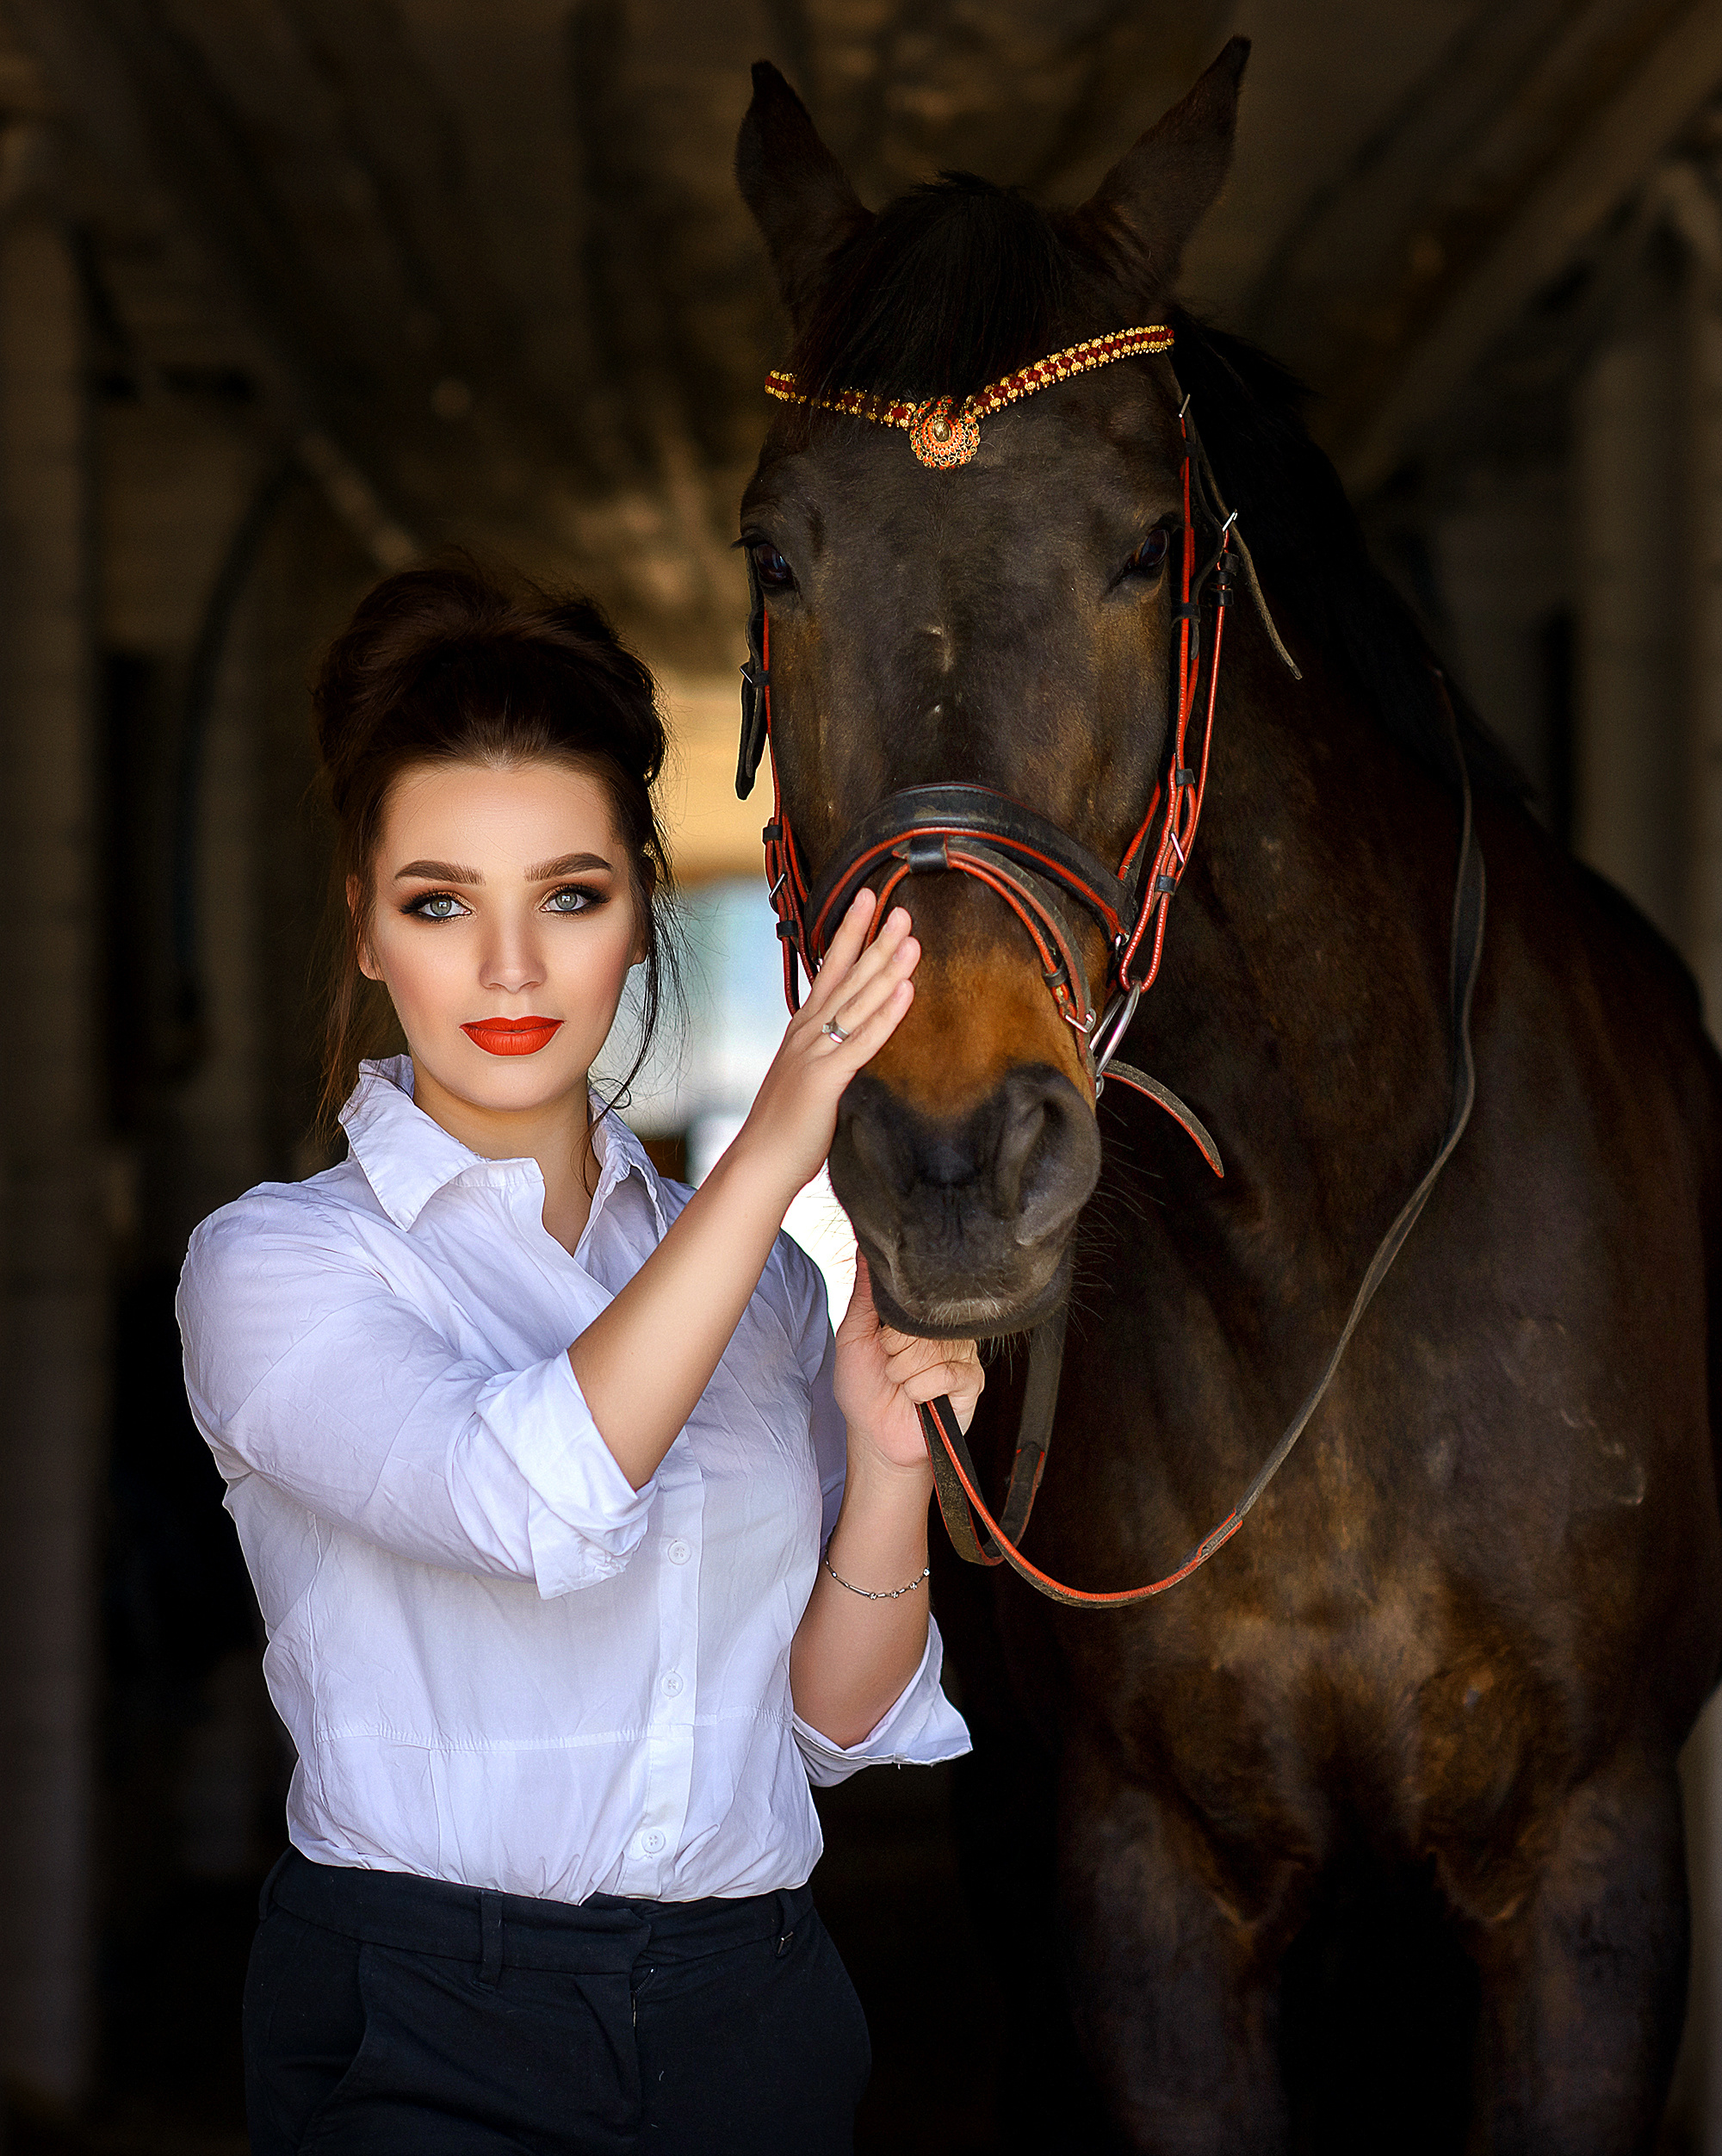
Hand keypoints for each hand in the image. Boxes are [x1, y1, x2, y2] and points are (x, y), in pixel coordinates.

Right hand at [731, 889, 919, 1202]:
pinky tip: (907, 990)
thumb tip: (849, 1044)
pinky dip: (886, 1014)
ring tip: (910, 936)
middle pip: (846, 977)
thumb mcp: (807, 1078)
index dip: (849, 933)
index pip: (830, 971)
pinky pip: (863, 1041)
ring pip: (857, 1001)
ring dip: (886, 967)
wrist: (760, 1162)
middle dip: (874, 938)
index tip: (867, 900)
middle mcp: (808, 1033)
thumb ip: (828, 1054)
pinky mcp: (826, 1079)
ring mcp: (815, 1053)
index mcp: (804, 1030)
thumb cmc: (785, 1126)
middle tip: (897, 906)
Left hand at [834, 1254, 983, 1472]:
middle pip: (919, 1325)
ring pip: (929, 1351)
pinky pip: (945, 1374)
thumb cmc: (864, 1386)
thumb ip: (864, 1292)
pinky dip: (920, 1391)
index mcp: (919, 1316)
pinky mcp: (971, 1381)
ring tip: (903, 1384)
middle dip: (894, 1353)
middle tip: (892, 1367)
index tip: (881, 1343)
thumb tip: (866, 1248)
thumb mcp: (853, 1335)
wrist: (875, 1436)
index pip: (910, 1298)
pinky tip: (919, 1398)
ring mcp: (961, 1353)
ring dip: (904, 1374)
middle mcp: (943, 1330)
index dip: (888, 1327)